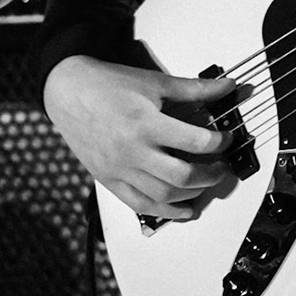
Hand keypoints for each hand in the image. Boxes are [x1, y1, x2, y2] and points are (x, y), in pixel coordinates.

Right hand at [44, 54, 238, 219]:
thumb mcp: (155, 82)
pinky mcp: (108, 180)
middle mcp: (132, 151)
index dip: (219, 142)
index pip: (194, 142)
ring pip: (163, 195)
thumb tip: (227, 87)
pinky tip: (184, 210)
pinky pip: (140, 205)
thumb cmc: (108, 86)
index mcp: (145, 124)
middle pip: (182, 176)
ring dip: (192, 194)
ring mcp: (119, 170)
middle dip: (210, 175)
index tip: (227, 139)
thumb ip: (195, 89)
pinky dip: (165, 212)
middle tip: (222, 167)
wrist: (68, 92)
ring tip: (206, 183)